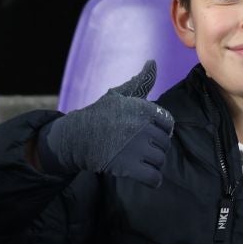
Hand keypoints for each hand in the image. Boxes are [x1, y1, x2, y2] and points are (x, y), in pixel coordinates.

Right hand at [37, 61, 174, 185]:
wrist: (74, 137)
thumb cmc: (99, 115)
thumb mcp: (119, 95)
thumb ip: (141, 82)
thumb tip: (152, 63)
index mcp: (143, 109)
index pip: (167, 124)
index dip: (158, 130)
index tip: (145, 133)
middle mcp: (141, 127)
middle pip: (164, 144)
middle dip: (154, 148)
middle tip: (138, 148)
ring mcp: (136, 148)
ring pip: (160, 160)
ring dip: (152, 164)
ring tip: (137, 160)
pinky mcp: (128, 167)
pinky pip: (154, 178)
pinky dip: (152, 180)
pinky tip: (144, 176)